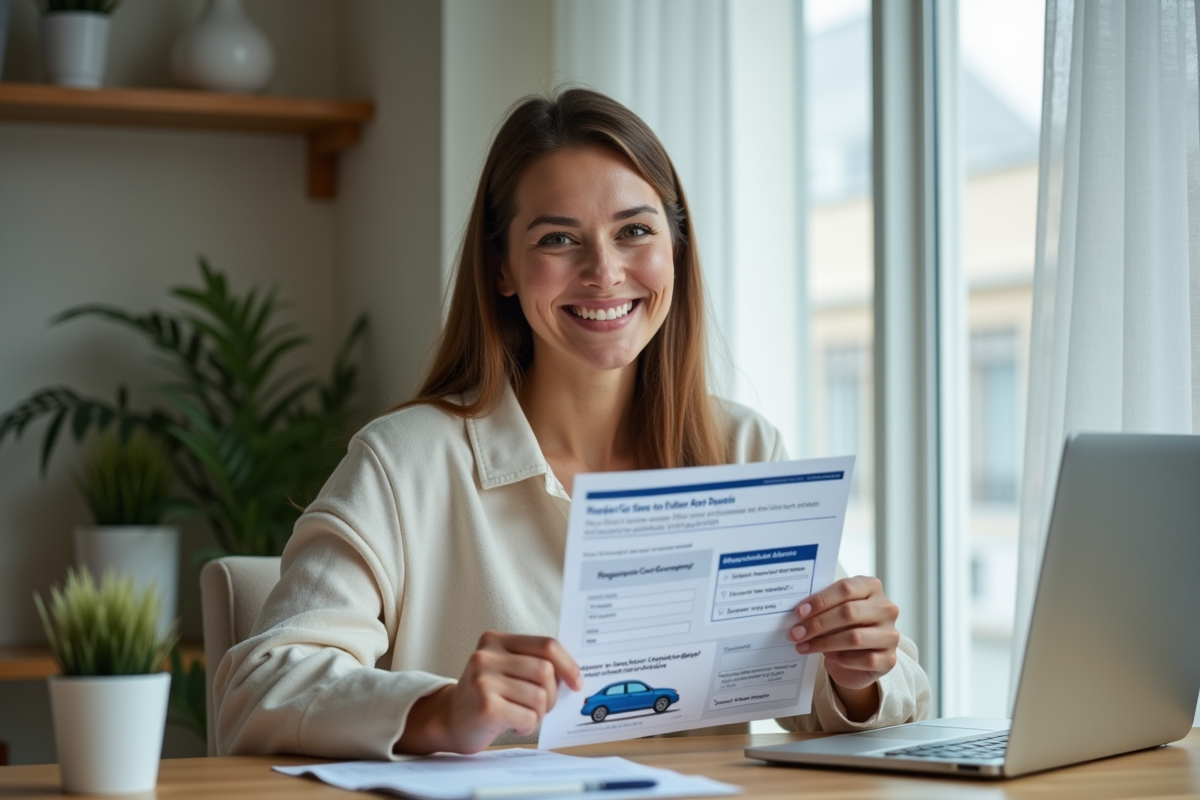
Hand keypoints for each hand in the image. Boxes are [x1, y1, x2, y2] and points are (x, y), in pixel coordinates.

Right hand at [397, 631, 582, 753]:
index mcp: (496, 640)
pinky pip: (529, 717)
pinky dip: (528, 726)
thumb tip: (575, 675)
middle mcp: (487, 656)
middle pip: (546, 671)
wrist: (450, 721)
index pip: (546, 645)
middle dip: (552, 695)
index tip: (576, 682)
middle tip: (541, 707)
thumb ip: (533, 664)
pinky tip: (513, 724)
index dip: (568, 664)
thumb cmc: (488, 696)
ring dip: (538, 714)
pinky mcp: (486, 706)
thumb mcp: (506, 669)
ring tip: (522, 715)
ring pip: (540, 697)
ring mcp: (483, 680)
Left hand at [790, 576, 900, 719]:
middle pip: (848, 612)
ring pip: (854, 637)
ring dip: (823, 643)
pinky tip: (829, 658)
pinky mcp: (890, 659)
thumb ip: (823, 605)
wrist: (858, 659)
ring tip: (804, 646)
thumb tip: (798, 612)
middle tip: (796, 633)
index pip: (846, 588)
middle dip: (817, 624)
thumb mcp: (834, 610)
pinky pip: (863, 659)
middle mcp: (886, 609)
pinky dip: (841, 659)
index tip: (799, 612)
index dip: (820, 600)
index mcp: (872, 588)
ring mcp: (891, 634)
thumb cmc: (842, 627)